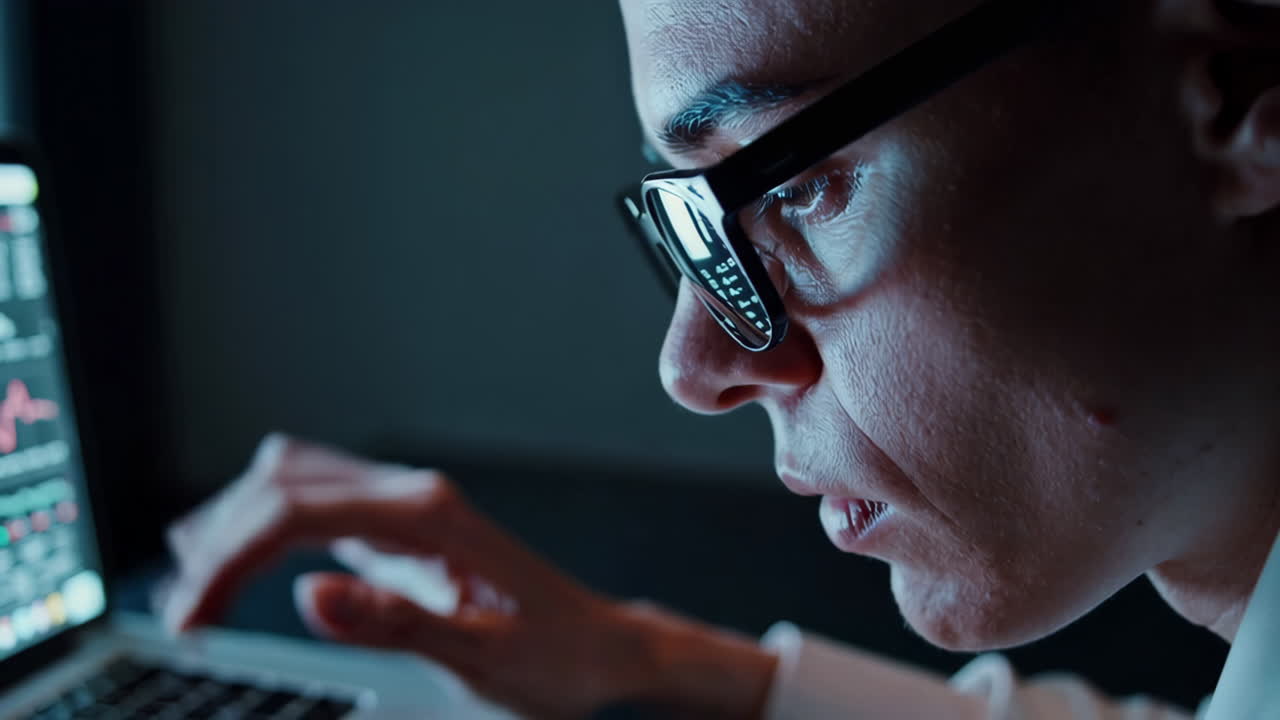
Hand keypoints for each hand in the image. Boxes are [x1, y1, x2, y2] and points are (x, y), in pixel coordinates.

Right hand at [163, 434, 643, 717]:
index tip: (192, 614)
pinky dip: (264, 527)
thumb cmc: (556, 656)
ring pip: (293, 481)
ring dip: (234, 523)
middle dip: (219, 539)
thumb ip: (396, 623)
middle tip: (184, 612)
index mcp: (431, 517)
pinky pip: (316, 505)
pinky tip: (239, 558)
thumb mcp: (481, 657)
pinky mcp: (400, 529)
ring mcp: (406, 507)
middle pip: (284, 483)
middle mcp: (414, 497)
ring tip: (192, 587)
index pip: (299, 513)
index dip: (230, 558)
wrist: (602, 647)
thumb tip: (309, 595)